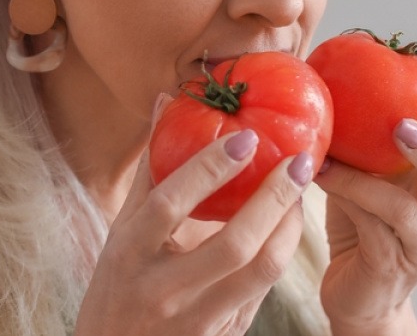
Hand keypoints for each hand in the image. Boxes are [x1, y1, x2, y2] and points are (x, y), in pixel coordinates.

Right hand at [75, 98, 316, 334]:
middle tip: (300, 162)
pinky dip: (278, 256)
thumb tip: (165, 102)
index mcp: (128, 253)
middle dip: (274, 199)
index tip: (246, 137)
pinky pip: (260, 294)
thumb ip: (149, 171)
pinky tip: (288, 230)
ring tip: (300, 195)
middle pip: (233, 245)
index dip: (208, 170)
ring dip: (289, 229)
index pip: (169, 205)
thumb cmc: (115, 287)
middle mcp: (161, 290)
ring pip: (260, 274)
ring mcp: (194, 321)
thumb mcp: (121, 232)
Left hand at [314, 104, 416, 333]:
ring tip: (329, 159)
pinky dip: (343, 198)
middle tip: (402, 128)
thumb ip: (369, 140)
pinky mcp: (392, 265)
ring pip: (405, 209)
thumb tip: (336, 83)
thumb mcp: (370, 174)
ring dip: (362, 179)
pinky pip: (370, 228)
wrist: (355, 290)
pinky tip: (318, 179)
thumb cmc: (362, 222)